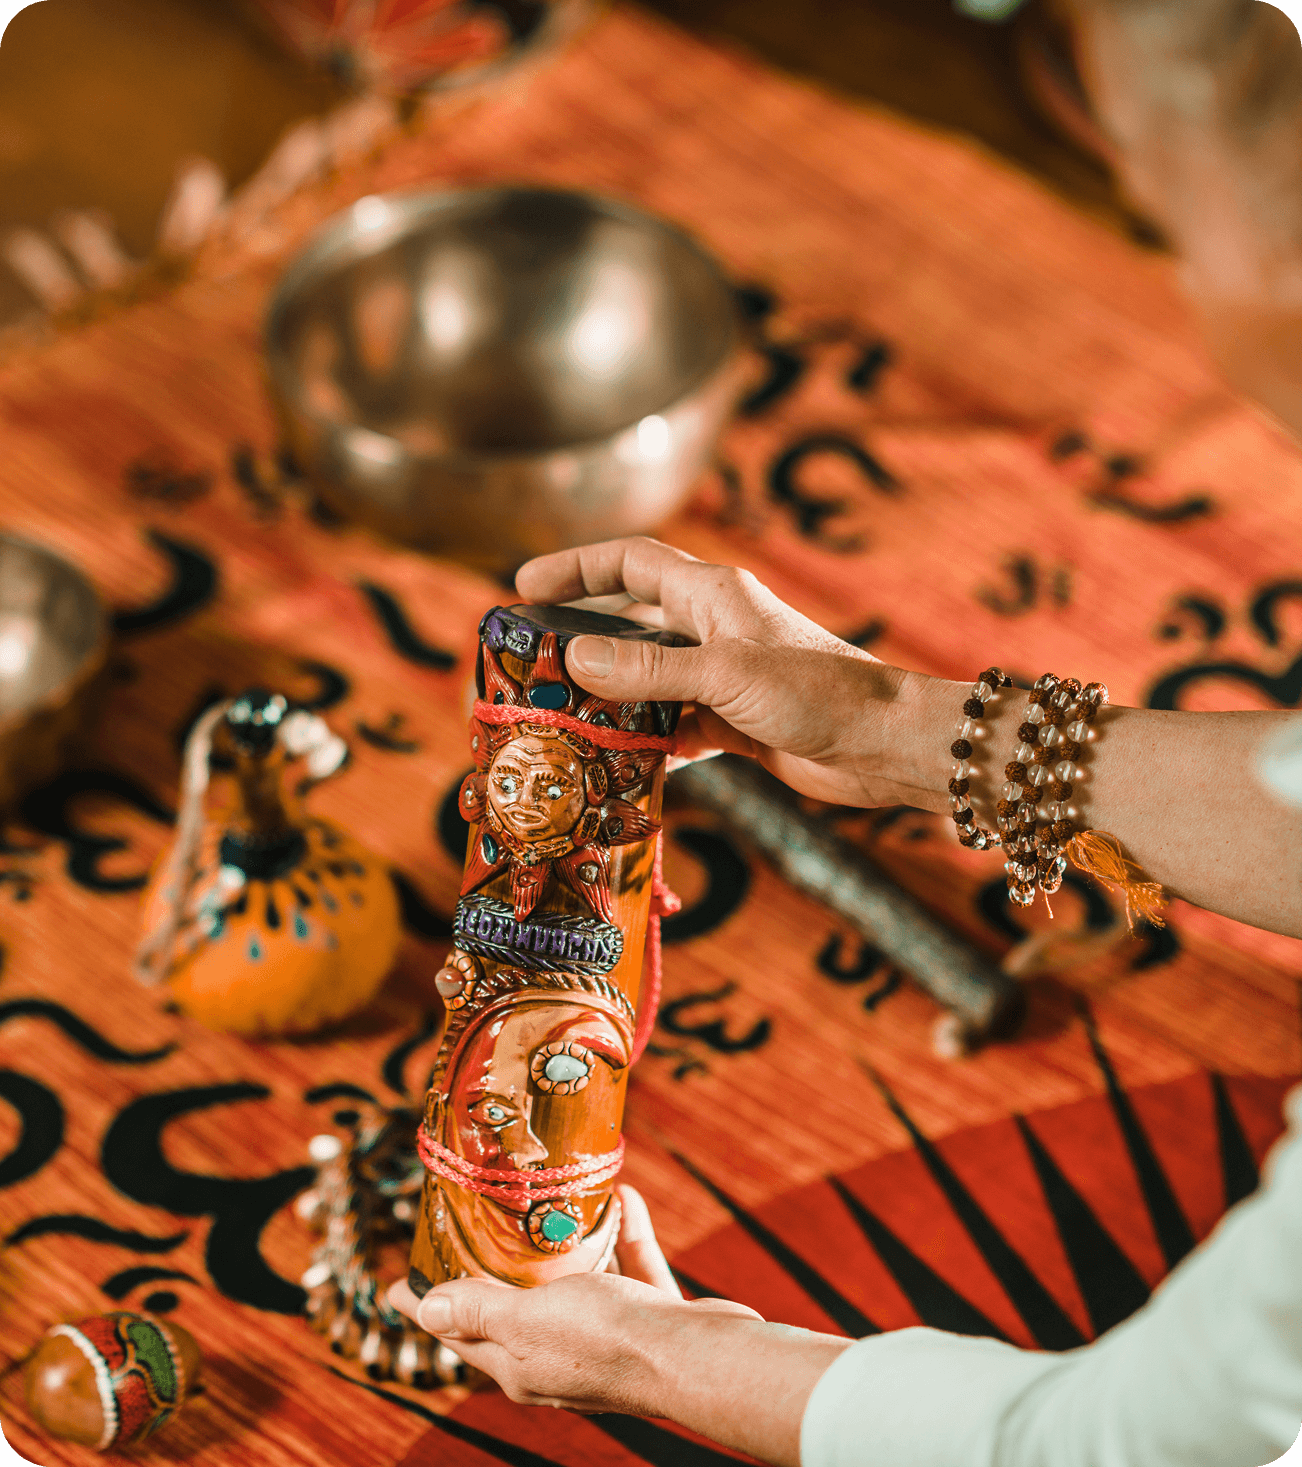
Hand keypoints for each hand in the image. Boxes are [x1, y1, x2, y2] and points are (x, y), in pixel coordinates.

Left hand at [388, 1186, 759, 1413]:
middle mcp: (558, 1356)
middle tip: (473, 1226)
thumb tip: (429, 1308)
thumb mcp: (530, 1319)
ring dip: (565, 1247)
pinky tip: (622, 1198)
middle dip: (494, 1271)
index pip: (459, 1334)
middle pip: (513, 1309)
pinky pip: (628, 1269)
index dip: (426, 1307)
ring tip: (551, 1203)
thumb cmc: (609, 1342)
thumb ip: (483, 1309)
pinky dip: (621, 1234)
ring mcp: (605, 1339)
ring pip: (575, 1286)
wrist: (700, 1360)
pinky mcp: (648, 1319)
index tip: (397, 1282)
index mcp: (520, 1364)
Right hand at [515, 537, 957, 809]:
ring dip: (608, 699)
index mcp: (711, 595)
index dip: (575, 569)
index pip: (629, 563)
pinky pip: (672, 726)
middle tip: (530, 666)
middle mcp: (713, 629)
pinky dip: (645, 741)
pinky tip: (619, 763)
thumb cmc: (820, 692)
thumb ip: (648, 671)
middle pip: (629, 622)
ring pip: (646, 680)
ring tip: (560, 720)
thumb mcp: (726, 675)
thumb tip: (574, 661)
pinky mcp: (733, 722)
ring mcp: (722, 677)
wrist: (883, 747)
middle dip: (580, 641)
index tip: (523, 588)